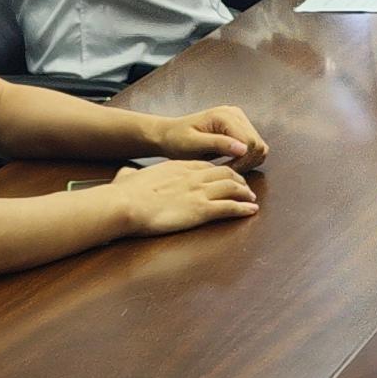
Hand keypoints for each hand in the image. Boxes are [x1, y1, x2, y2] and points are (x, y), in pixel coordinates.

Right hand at [116, 157, 260, 236]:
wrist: (126, 203)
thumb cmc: (124, 193)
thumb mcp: (128, 176)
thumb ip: (131, 174)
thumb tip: (126, 174)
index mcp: (178, 167)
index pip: (207, 166)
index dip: (220, 172)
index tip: (225, 177)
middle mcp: (193, 176)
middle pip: (225, 173)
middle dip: (238, 180)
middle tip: (244, 187)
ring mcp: (199, 192)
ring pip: (232, 188)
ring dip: (245, 193)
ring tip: (252, 199)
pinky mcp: (202, 210)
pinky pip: (230, 207)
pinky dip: (244, 209)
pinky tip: (252, 211)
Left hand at [148, 103, 266, 166]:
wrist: (169, 134)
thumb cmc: (176, 139)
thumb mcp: (193, 144)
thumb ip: (218, 144)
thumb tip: (243, 149)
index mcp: (225, 115)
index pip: (250, 143)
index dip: (241, 162)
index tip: (225, 171)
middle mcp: (236, 113)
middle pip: (257, 145)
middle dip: (245, 163)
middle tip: (226, 172)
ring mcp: (240, 119)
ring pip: (259, 147)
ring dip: (247, 161)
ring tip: (227, 167)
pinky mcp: (240, 127)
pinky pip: (254, 147)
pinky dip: (247, 158)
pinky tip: (231, 163)